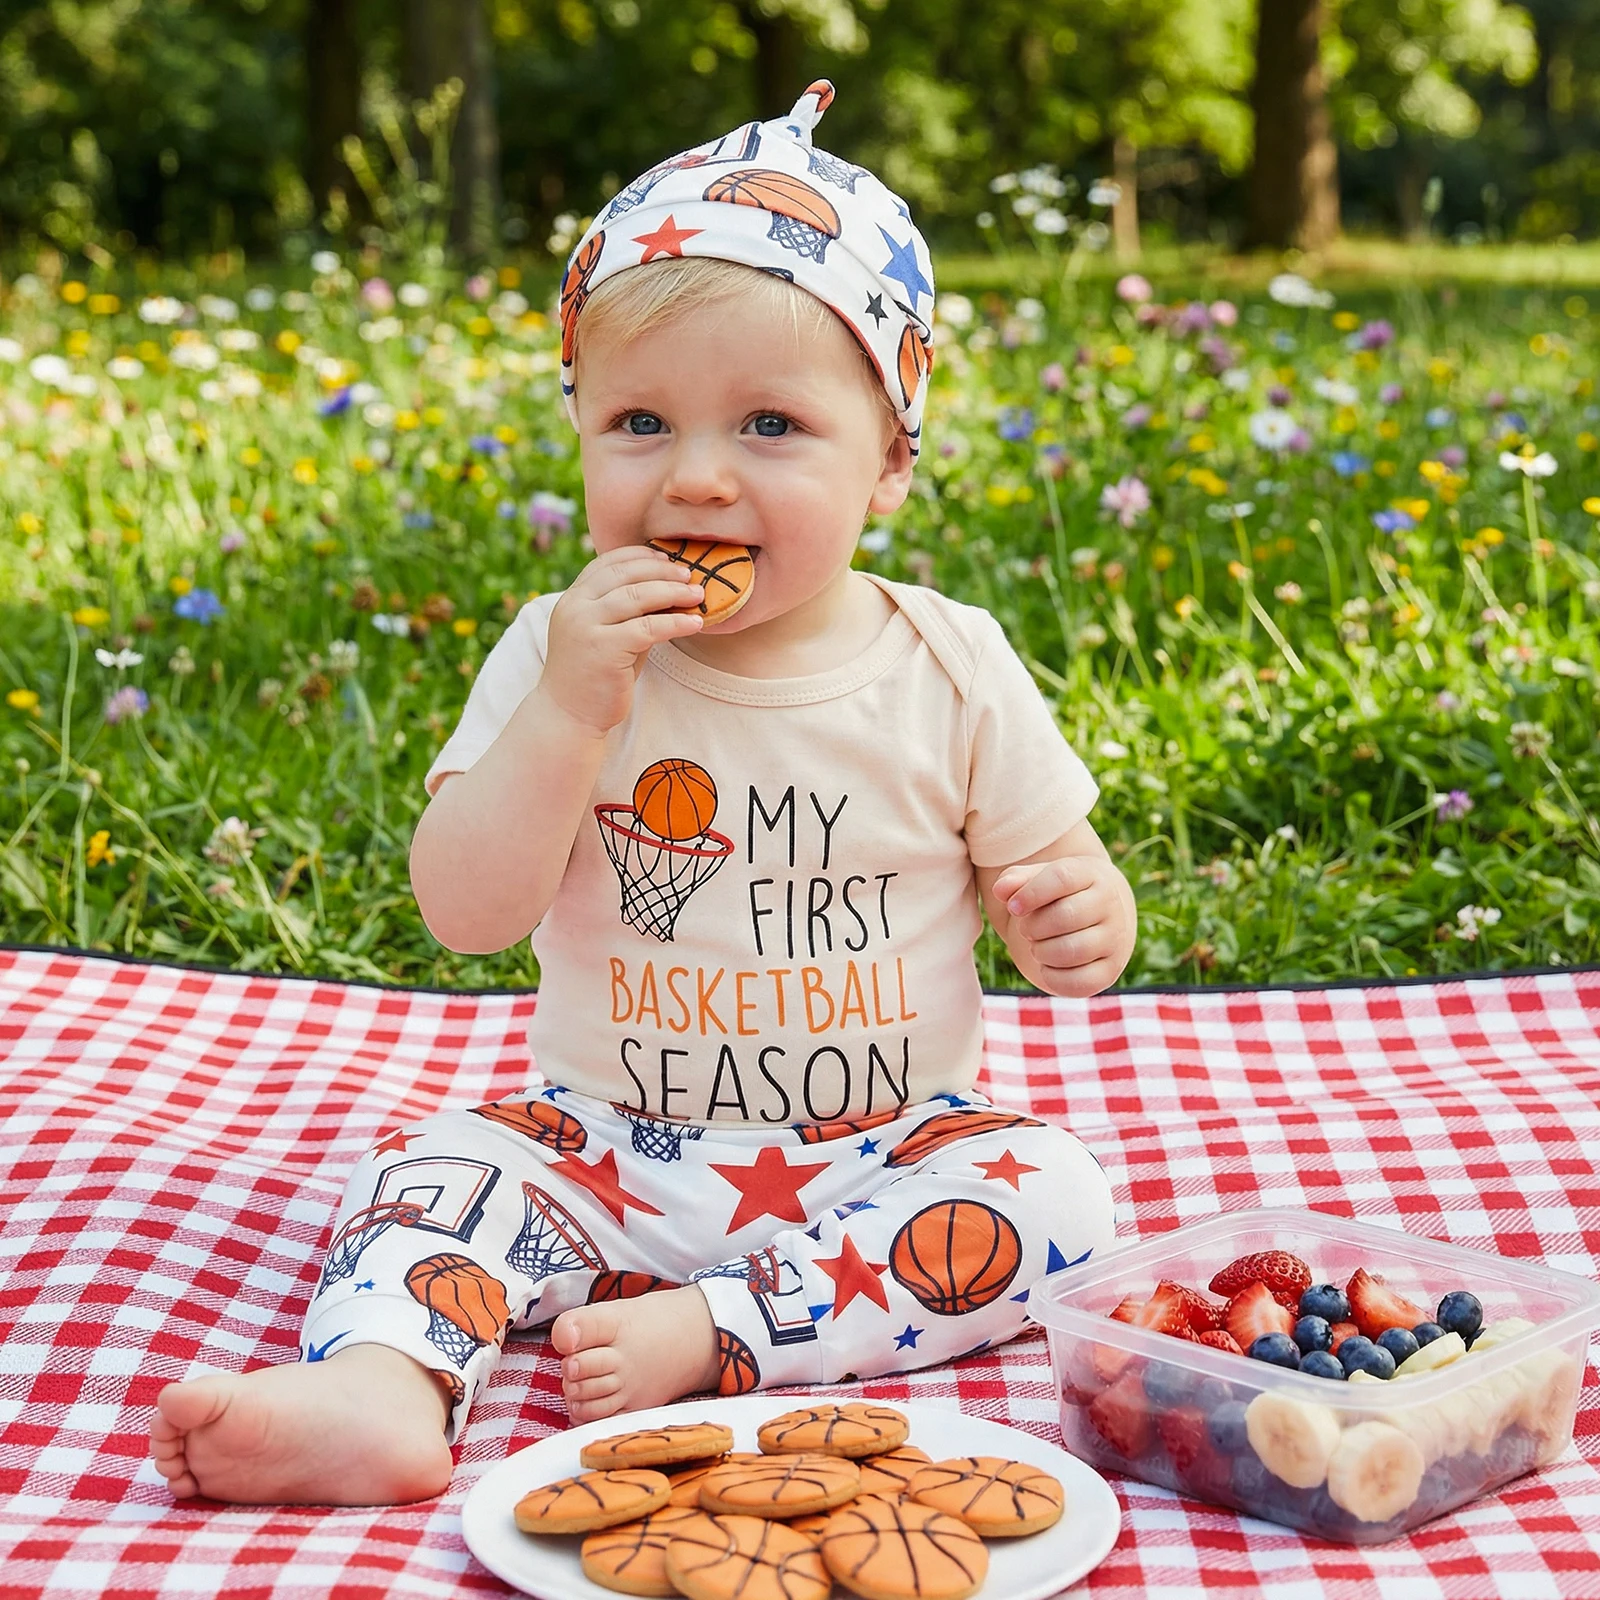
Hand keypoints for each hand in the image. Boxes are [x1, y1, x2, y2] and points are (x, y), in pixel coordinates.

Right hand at [540, 546, 703, 735]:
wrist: (568, 715)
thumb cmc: (594, 675)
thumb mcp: (608, 634)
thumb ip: (629, 612)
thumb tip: (670, 591)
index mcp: (573, 598)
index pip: (608, 562)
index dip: (641, 556)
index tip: (668, 559)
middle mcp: (576, 607)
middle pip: (625, 574)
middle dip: (662, 571)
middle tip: (690, 575)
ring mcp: (587, 626)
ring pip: (638, 596)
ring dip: (673, 592)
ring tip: (697, 595)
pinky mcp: (604, 648)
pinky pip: (649, 627)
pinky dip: (676, 622)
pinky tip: (695, 623)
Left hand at [990, 854, 1133, 997]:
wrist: (1099, 916)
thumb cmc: (1058, 894)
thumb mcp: (1038, 878)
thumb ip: (1015, 880)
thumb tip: (1000, 891)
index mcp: (1091, 875)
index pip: (1061, 878)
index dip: (1031, 893)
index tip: (1013, 907)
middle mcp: (1109, 905)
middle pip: (1064, 916)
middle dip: (1033, 927)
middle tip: (1026, 929)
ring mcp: (1114, 940)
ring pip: (1071, 950)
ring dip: (1041, 952)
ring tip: (1037, 946)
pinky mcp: (1110, 972)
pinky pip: (1077, 982)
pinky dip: (1052, 977)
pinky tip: (1047, 965)